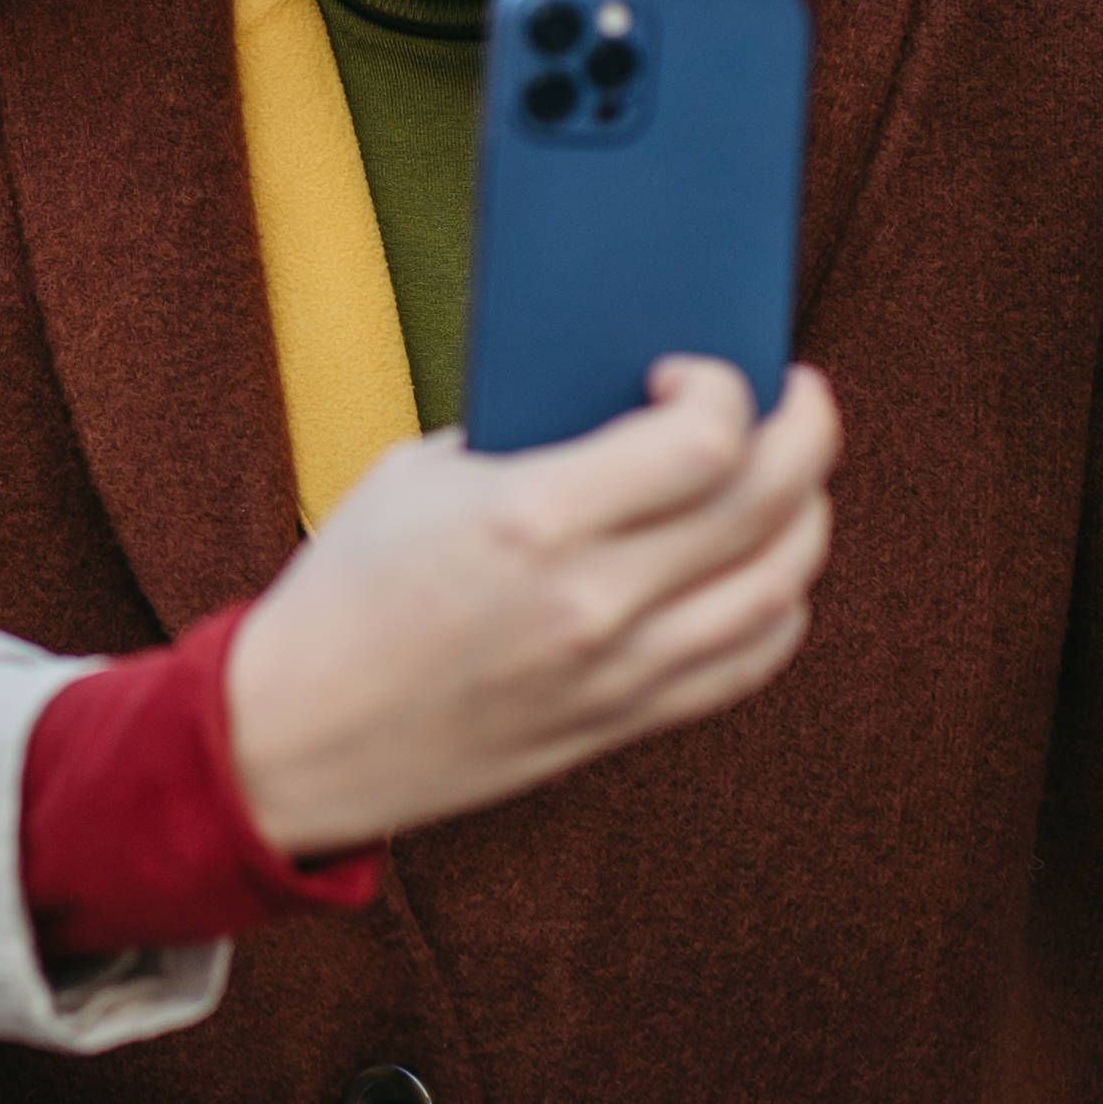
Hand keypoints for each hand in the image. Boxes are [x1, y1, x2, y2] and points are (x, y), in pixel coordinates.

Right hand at [226, 358, 838, 857]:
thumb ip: (532, 436)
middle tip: (793, 394)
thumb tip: (633, 397)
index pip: (705, 440)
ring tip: (788, 476)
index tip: (692, 369)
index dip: (725, 387)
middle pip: (767, 505)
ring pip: (781, 588)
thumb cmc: (349, 585)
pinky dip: (780, 602)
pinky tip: (761, 564)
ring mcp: (616, 673)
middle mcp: (592, 602)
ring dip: (806, 515)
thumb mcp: (420, 474)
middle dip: (803, 428)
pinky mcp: (621, 723)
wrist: (296, 734)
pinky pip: (750, 660)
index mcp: (531, 520)